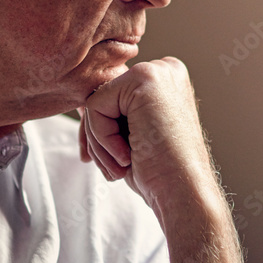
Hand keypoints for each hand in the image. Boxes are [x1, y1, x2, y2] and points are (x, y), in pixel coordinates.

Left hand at [78, 57, 216, 216]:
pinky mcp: (144, 79)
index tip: (108, 164)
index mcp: (165, 81)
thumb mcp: (132, 136)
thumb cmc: (159, 173)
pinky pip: (95, 106)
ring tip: (123, 166)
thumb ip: (112, 113)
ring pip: (95, 102)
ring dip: (100, 144)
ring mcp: (156, 70)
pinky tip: (127, 156)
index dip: (101, 133)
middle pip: (101, 97)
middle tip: (114, 170)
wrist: (183, 193)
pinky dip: (102, 139)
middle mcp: (163, 69)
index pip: (111, 97)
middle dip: (97, 138)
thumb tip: (80, 104)